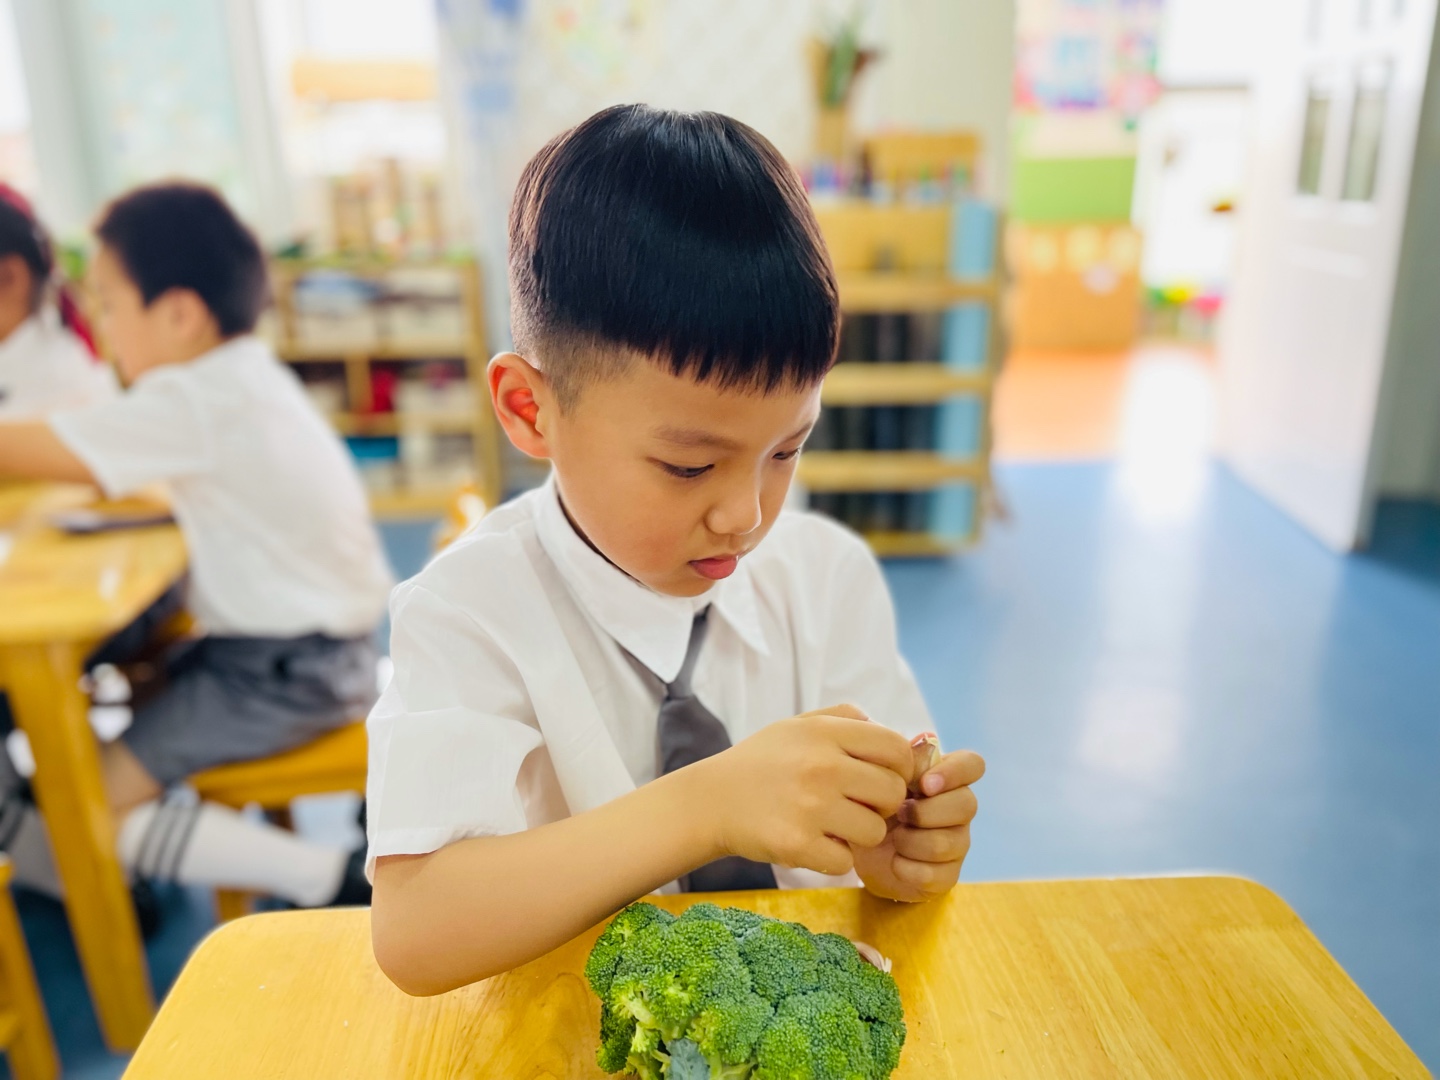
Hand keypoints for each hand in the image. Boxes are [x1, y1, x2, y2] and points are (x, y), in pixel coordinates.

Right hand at [689, 704, 911, 877]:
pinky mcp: (798, 845)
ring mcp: (811, 807)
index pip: (897, 749)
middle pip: (892, 794)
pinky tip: (814, 843)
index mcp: (826, 734)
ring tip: (833, 826)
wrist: (712, 800)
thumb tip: (889, 730)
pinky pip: (846, 862)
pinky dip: (834, 859)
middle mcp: (823, 767)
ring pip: (875, 831)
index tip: (883, 779)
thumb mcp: (798, 725)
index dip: (900, 769)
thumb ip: (845, 719)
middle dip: (881, 805)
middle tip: (856, 806)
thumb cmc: (762, 762)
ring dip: (859, 834)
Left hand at [853, 746, 984, 902]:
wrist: (858, 848)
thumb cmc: (870, 802)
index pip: (973, 764)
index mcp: (945, 777)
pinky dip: (906, 868)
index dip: (955, 772)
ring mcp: (957, 843)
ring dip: (910, 841)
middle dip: (925, 812)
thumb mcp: (876, 777)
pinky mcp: (947, 875)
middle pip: (967, 805)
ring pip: (947, 842)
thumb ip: (900, 759)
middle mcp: (959, 808)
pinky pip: (934, 874)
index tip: (924, 784)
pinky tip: (894, 862)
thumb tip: (924, 739)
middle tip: (898, 814)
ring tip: (893, 838)